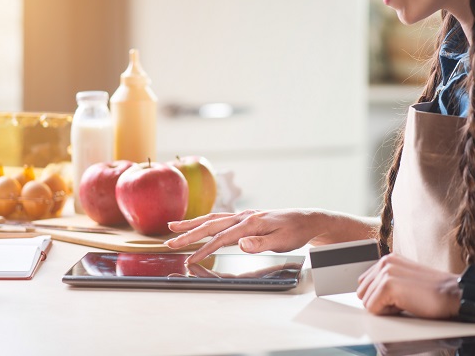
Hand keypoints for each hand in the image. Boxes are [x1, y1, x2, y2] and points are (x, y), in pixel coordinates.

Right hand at [164, 209, 323, 263]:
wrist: (305, 220)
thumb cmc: (294, 232)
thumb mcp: (281, 242)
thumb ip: (260, 244)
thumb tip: (240, 244)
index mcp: (250, 223)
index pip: (221, 237)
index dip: (204, 249)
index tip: (190, 259)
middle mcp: (243, 217)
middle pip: (210, 225)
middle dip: (188, 233)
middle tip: (169, 241)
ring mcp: (243, 216)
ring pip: (212, 219)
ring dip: (192, 224)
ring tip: (173, 227)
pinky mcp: (244, 217)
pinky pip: (219, 219)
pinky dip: (205, 221)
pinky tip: (197, 225)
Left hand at [356, 253, 460, 318]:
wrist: (455, 295)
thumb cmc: (434, 293)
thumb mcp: (405, 280)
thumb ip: (387, 281)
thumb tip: (369, 294)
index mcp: (388, 260)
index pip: (364, 284)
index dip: (379, 297)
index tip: (398, 297)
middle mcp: (385, 262)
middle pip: (362, 293)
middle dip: (379, 302)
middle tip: (403, 301)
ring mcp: (386, 272)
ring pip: (366, 302)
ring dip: (385, 308)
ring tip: (406, 302)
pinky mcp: (388, 285)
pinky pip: (373, 308)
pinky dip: (388, 313)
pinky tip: (406, 305)